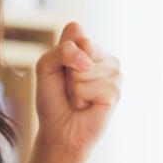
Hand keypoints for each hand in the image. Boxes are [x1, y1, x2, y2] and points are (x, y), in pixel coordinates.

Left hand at [33, 21, 121, 162]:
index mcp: (90, 47)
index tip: (61, 70)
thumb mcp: (46, 66)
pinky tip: (87, 106)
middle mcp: (106, 58)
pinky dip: (83, 98)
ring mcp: (114, 75)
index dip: (62, 53)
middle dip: (69, 70)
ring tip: (78, 97)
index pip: (77, 32)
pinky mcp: (116, 93)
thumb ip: (62, 51)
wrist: (59, 130)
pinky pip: (95, 86)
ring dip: (75, 87)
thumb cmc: (53, 98)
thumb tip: (86, 60)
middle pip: (84, 46)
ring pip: (88, 68)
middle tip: (70, 87)